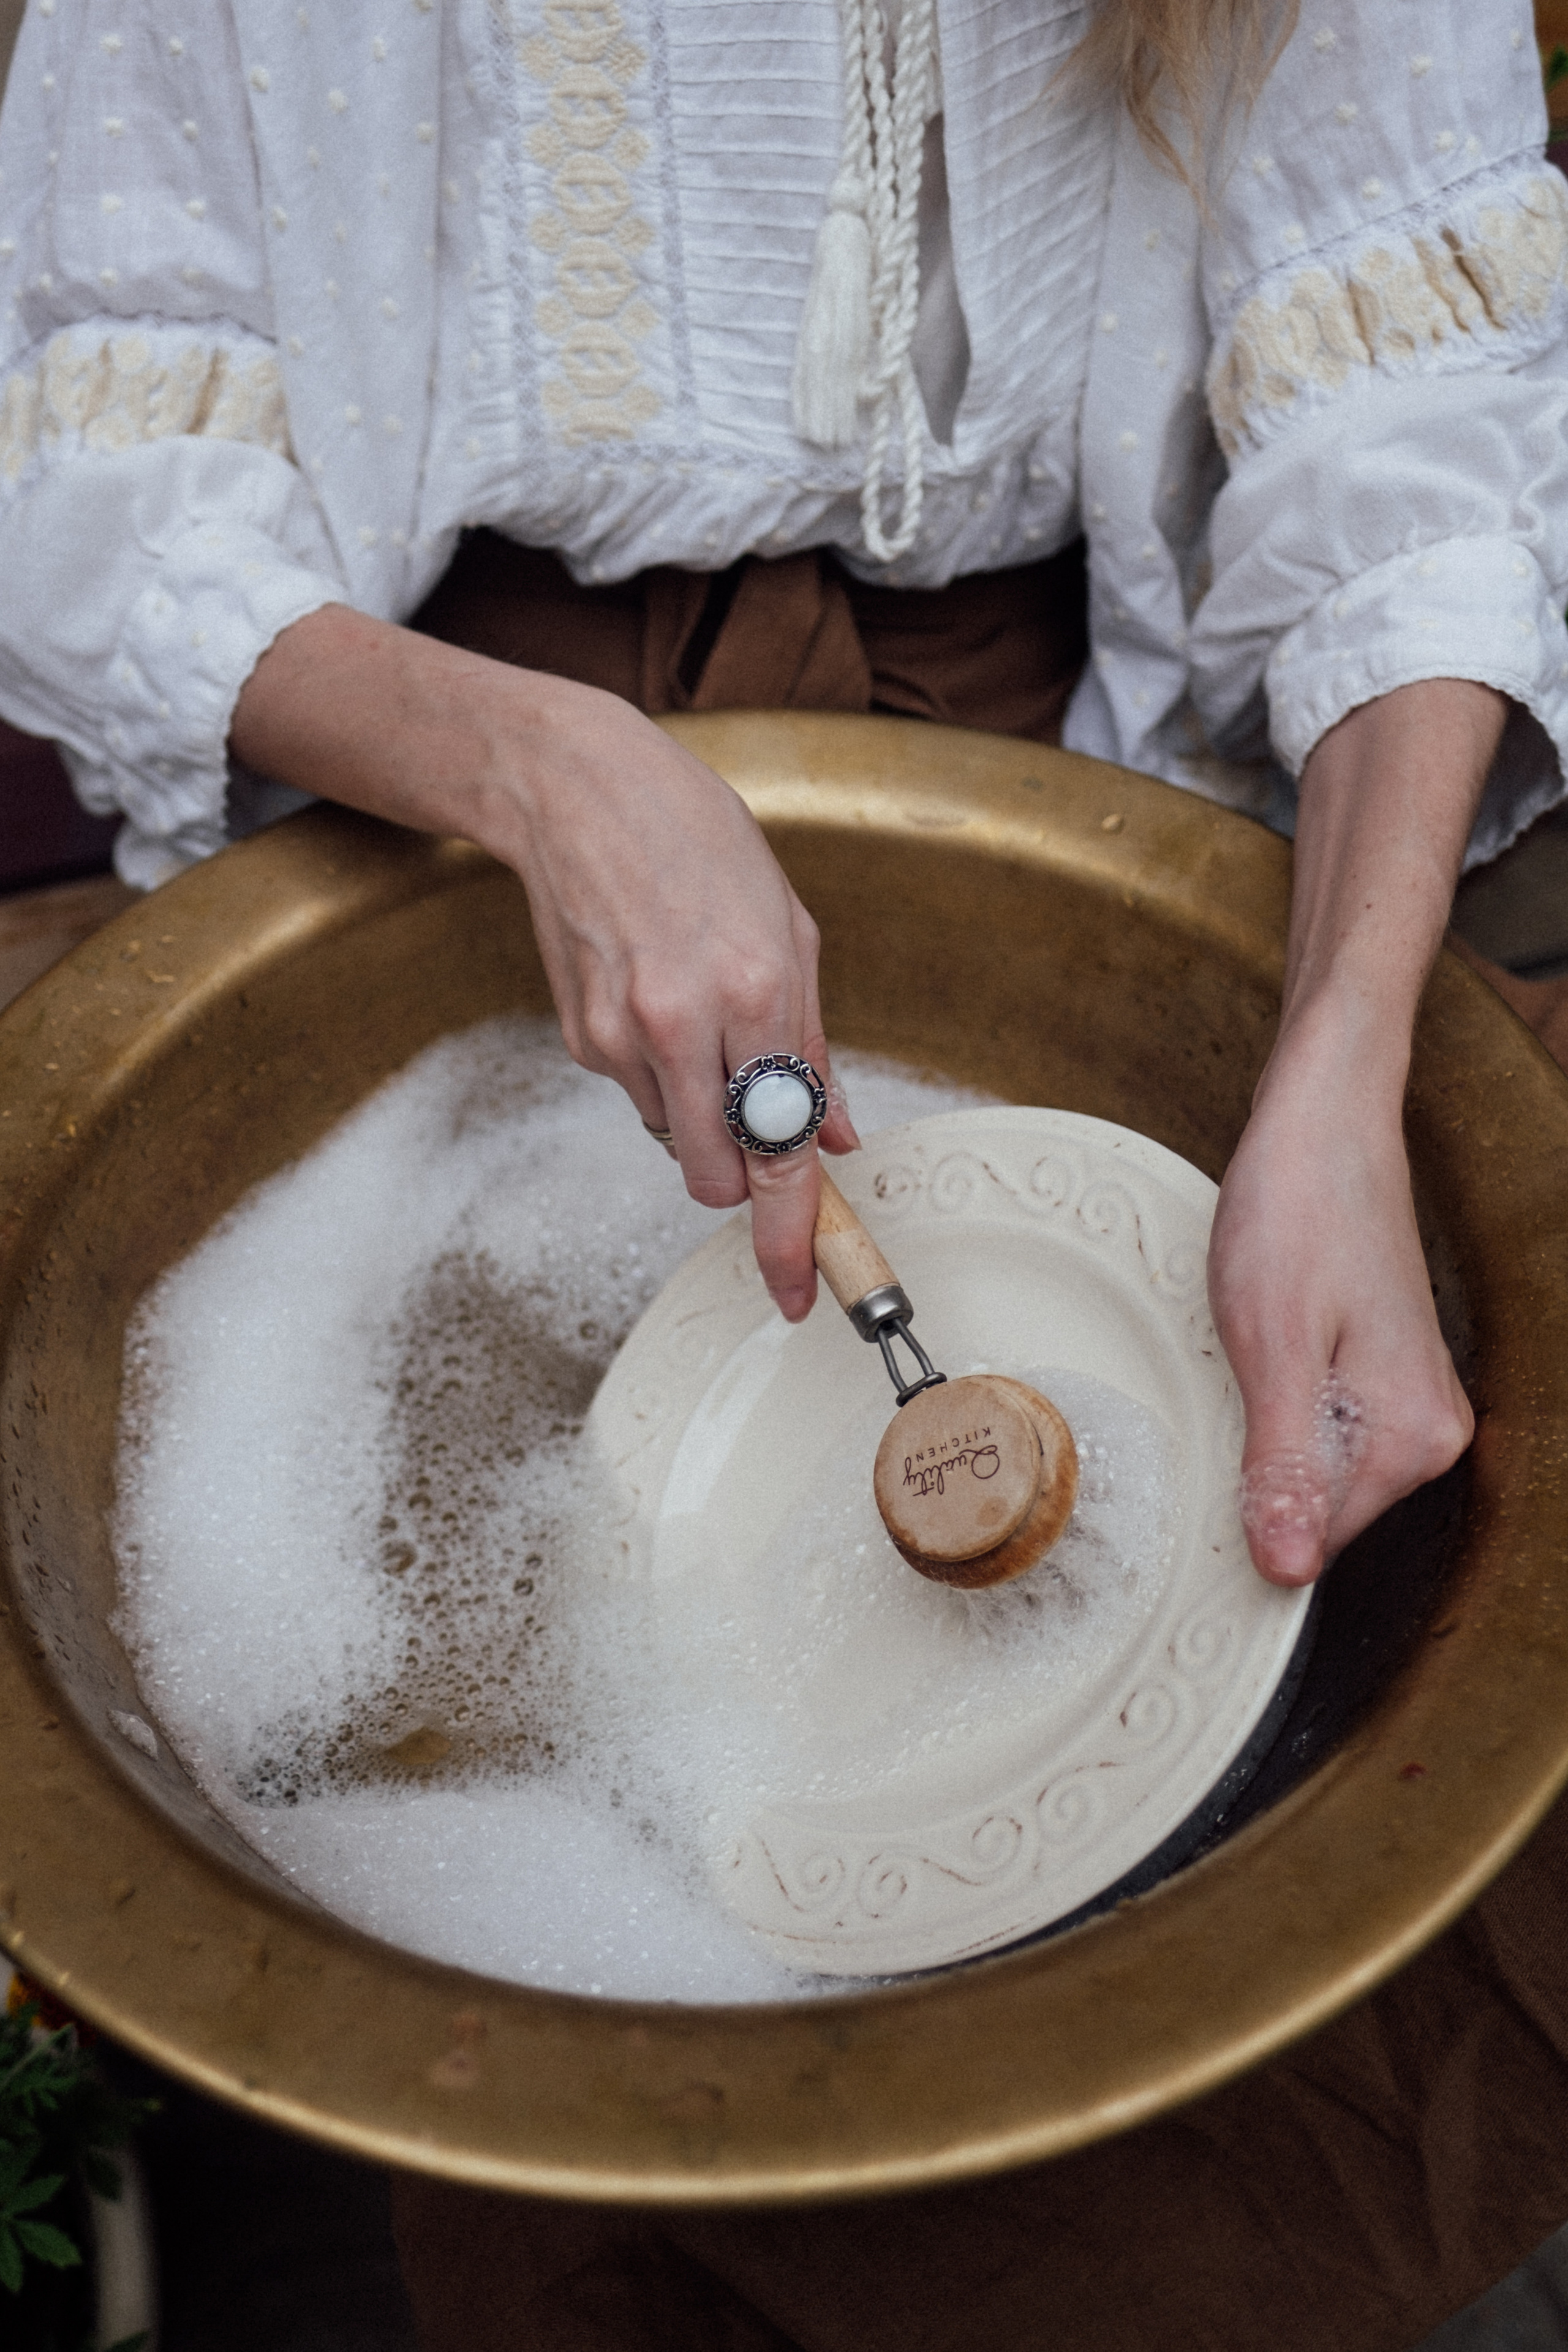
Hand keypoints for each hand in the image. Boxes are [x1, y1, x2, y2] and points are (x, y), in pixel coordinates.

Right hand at [231, 605, 856, 1318]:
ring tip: (702, 1024)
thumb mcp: (789, 927)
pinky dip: (661, 1079)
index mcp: (755, 988)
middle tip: (757, 1129)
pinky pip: (638, 1099)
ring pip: (677, 1143)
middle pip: (720, 1175)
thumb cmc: (695, 840)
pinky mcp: (581, 1038)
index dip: (792, 1235)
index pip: (782, 1146)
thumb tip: (841, 1135)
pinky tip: (658, 1003)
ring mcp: (622, 1035)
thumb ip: (816, 1043)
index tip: (798, 1291)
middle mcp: (684, 1022)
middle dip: (745, 1178)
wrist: (574, 789)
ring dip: (702, 1116)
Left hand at [1208, 1007, 1472, 1585]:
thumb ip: (1284, 1465)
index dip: (1246, 1515)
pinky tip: (1263, 1351)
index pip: (1314, 1542)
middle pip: (1318, 1510)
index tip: (1205, 1460)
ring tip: (1246, 1356)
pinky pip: (1326, 1428)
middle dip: (1258, 1472)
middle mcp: (1431, 1431)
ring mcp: (1414, 1400)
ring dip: (1266, 1435)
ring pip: (1318, 1468)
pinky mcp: (1388, 1372)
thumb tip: (1287, 1570)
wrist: (1325, 1119)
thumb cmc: (1293, 1212)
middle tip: (1221, 1384)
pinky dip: (1281, 1407)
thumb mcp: (1270, 1346)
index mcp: (1409, 1438)